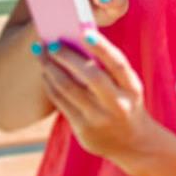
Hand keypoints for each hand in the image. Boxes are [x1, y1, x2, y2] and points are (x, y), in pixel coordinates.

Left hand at [37, 30, 156, 159]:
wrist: (133, 143)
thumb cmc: (125, 102)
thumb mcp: (127, 87)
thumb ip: (109, 68)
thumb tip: (76, 41)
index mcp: (132, 88)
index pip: (118, 64)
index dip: (102, 48)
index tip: (84, 32)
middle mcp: (118, 104)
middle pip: (90, 76)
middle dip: (67, 57)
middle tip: (50, 43)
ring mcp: (100, 118)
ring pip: (69, 88)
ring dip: (51, 68)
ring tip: (41, 55)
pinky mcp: (83, 130)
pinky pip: (61, 102)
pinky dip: (51, 85)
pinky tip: (46, 75)